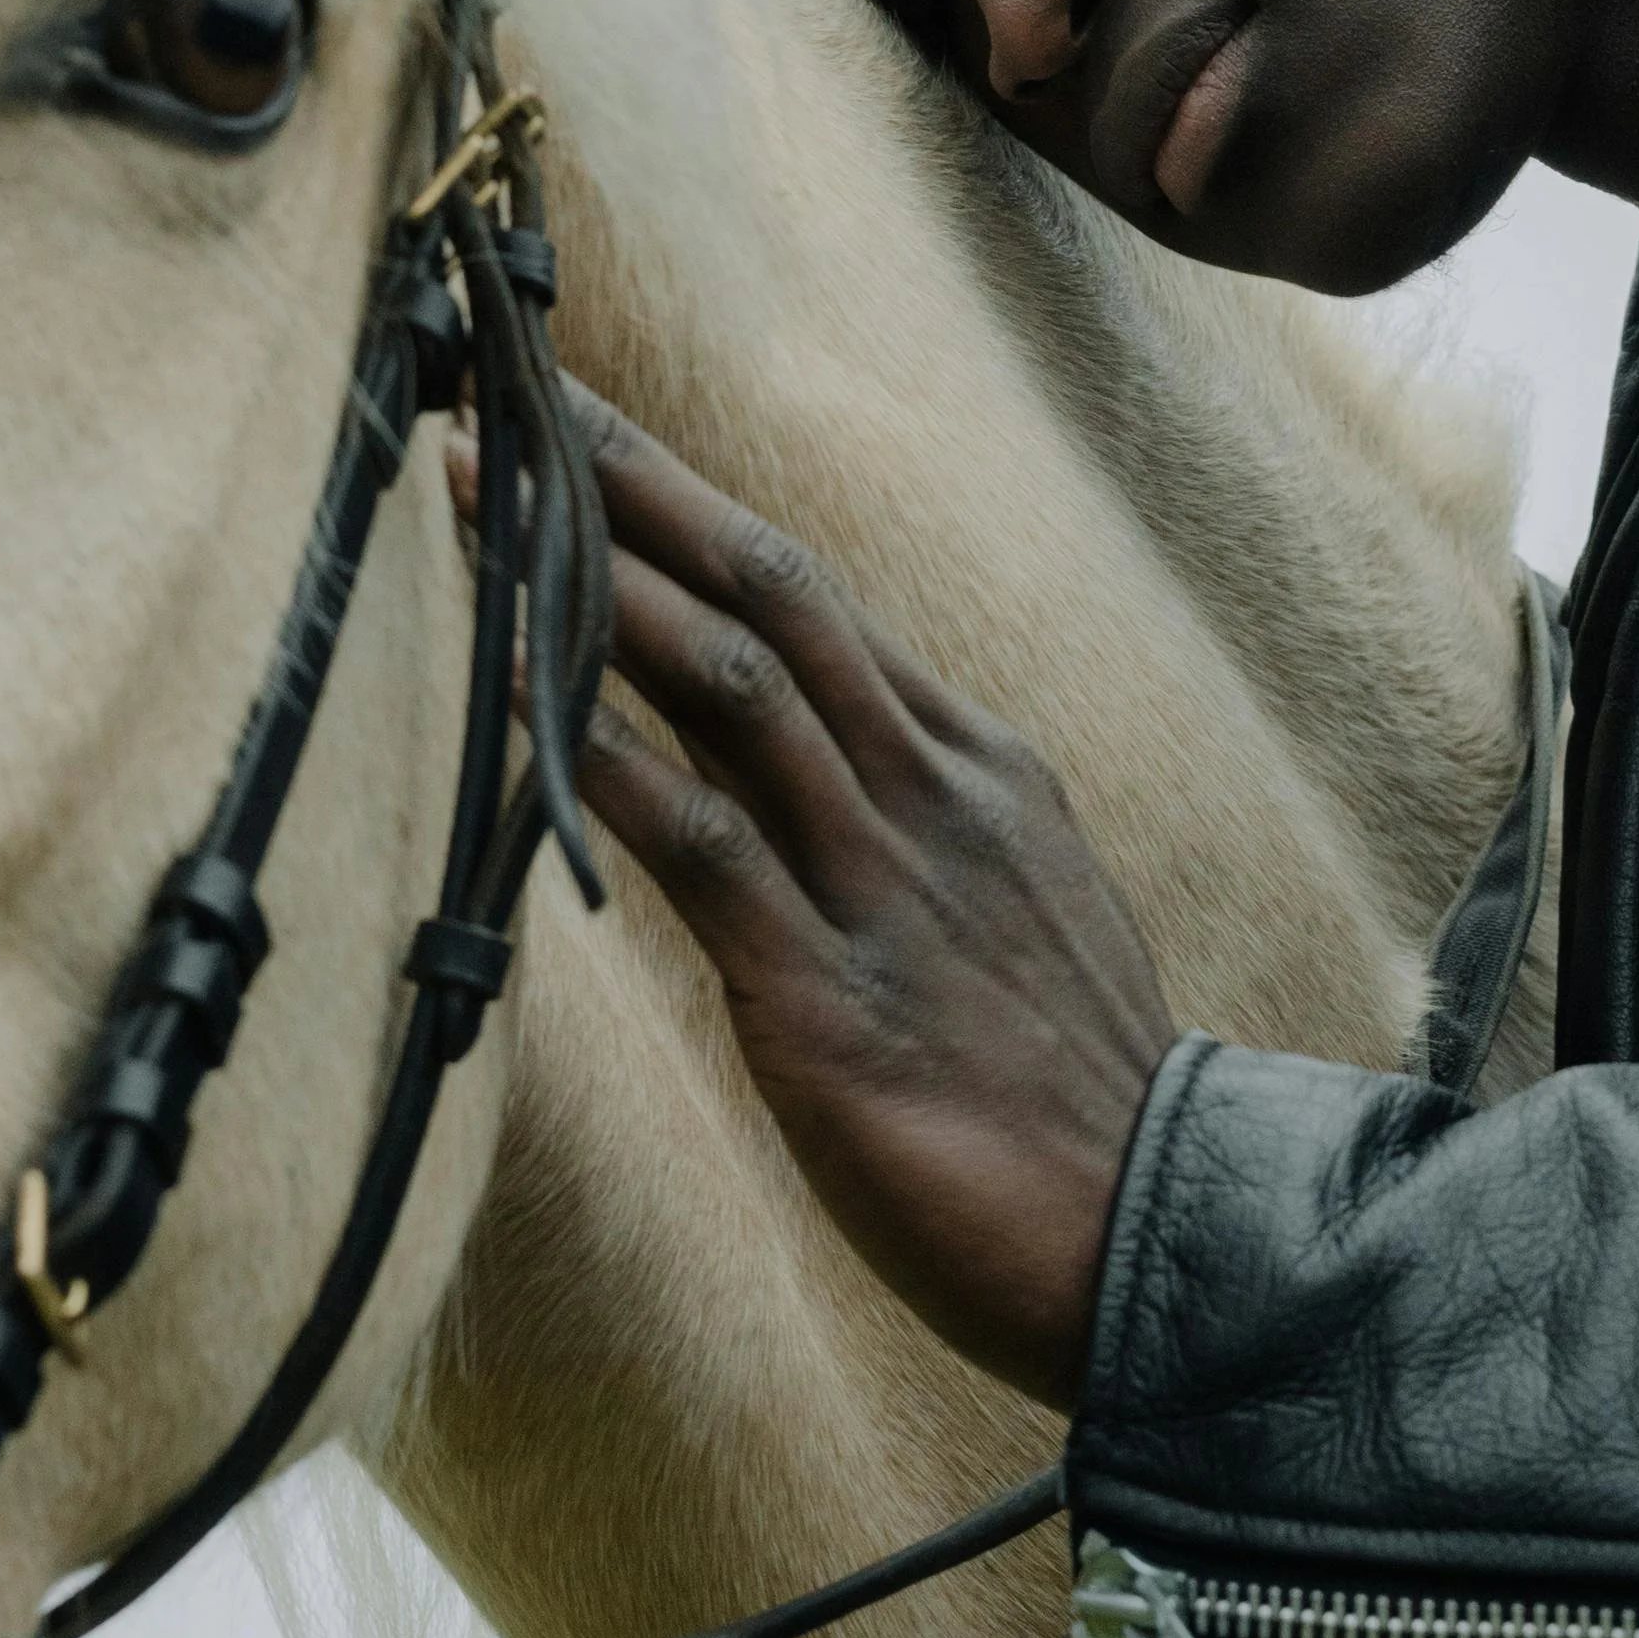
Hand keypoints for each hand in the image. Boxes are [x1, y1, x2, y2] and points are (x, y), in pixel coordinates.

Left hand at [454, 392, 1175, 1409]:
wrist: (1157, 1244)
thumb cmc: (1069, 1090)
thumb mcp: (1019, 904)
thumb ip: (919, 822)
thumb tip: (823, 769)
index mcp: (976, 765)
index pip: (819, 598)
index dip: (696, 507)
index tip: (594, 434)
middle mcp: (929, 791)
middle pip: (772, 588)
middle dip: (639, 483)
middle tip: (516, 393)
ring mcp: (883, 883)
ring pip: (731, 682)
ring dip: (595, 579)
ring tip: (481, 493)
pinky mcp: (828, 996)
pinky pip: (700, 845)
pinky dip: (597, 759)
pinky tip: (507, 698)